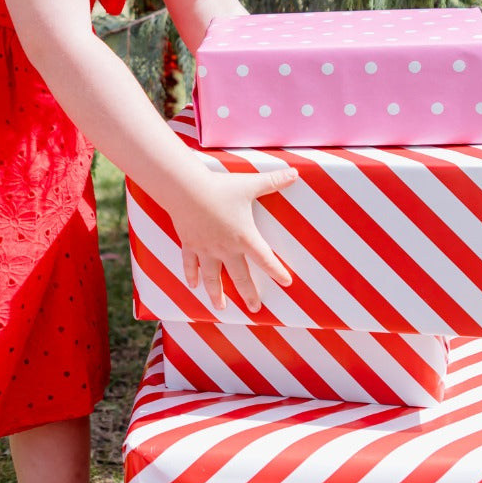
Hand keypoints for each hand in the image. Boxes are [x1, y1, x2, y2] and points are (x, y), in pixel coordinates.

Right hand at [171, 164, 297, 313]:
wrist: (186, 189)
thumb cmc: (220, 187)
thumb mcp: (250, 184)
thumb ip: (273, 181)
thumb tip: (295, 174)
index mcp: (244, 236)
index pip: (265, 259)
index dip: (277, 272)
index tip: (287, 283)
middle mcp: (225, 248)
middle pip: (240, 277)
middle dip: (249, 294)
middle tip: (255, 309)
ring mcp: (206, 249)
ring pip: (213, 278)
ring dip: (217, 295)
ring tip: (221, 309)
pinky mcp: (190, 244)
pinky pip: (190, 264)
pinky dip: (191, 275)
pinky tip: (193, 286)